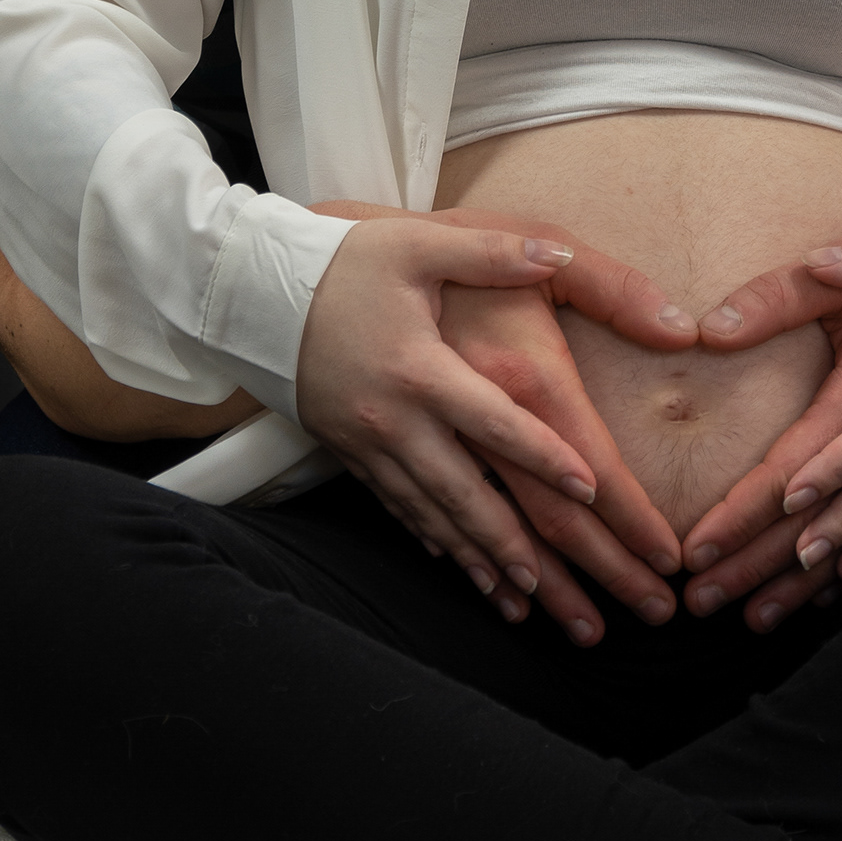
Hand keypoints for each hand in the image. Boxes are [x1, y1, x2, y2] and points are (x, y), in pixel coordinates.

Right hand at [296, 207, 692, 627]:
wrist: (252, 290)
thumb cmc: (343, 262)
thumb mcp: (417, 243)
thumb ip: (491, 252)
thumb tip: (559, 254)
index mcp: (420, 369)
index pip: (494, 423)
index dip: (543, 457)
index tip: (589, 489)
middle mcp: (394, 419)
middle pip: (463, 494)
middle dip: (514, 544)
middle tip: (558, 587)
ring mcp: (368, 444)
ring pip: (431, 514)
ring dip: (476, 559)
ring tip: (519, 598)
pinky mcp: (348, 453)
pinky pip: (397, 508)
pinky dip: (433, 542)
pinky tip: (460, 567)